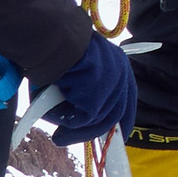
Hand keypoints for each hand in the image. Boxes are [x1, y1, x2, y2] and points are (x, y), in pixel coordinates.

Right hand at [45, 31, 137, 146]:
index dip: (120, 121)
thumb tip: (79, 117)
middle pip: (113, 115)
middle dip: (89, 133)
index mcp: (119, 65)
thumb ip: (83, 92)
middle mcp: (121, 74)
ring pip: (95, 119)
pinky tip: (52, 108)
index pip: (126, 100)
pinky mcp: (98, 95)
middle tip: (63, 139)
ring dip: (72, 127)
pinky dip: (64, 117)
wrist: (51, 37)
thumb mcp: (77, 72)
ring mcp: (112, 85)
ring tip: (54, 128)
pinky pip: (82, 118)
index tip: (114, 136)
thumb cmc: (56, 52)